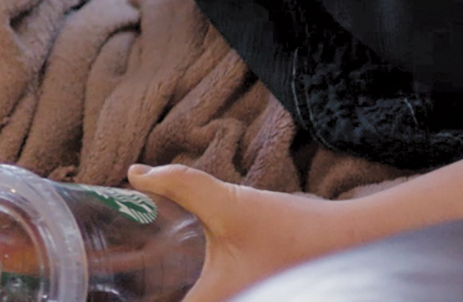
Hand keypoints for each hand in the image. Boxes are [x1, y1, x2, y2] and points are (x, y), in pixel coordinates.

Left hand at [127, 163, 357, 301]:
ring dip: (176, 288)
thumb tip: (135, 174)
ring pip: (198, 298)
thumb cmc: (293, 232)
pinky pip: (218, 295)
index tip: (109, 289)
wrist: (353, 242)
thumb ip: (181, 186)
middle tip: (123, 275)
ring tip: (148, 272)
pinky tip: (186, 270)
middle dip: (154, 290)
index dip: (133, 301)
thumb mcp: (231, 205)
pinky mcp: (258, 297)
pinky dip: (197, 286)